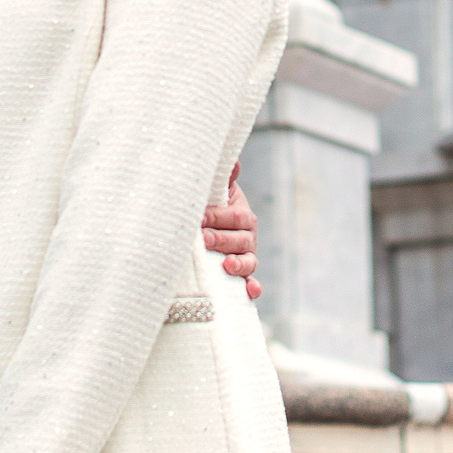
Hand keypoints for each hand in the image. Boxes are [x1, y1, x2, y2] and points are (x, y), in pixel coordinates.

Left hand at [201, 163, 258, 299]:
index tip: (199, 219)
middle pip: (241, 240)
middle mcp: (248, 237)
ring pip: (248, 262)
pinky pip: (250, 283)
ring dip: (239, 264)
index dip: (218, 218)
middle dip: (222, 240)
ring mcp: (246, 257)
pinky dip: (252, 288)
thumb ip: (225, 177)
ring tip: (226, 265)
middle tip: (203, 240)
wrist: (208, 229)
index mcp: (242, 215)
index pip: (235, 216)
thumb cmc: (210, 208)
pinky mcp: (241, 276)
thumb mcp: (217, 191)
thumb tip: (233, 161)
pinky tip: (250, 291)